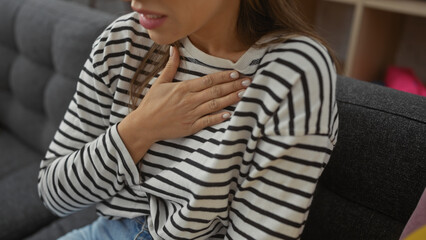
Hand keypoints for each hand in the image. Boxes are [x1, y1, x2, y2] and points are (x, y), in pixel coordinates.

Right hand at [118, 46, 250, 162]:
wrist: (144, 125)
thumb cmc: (152, 103)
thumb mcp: (160, 82)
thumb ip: (171, 66)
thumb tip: (174, 49)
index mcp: (183, 88)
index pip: (208, 80)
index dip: (223, 76)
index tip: (235, 73)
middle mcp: (189, 100)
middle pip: (215, 91)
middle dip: (233, 86)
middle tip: (248, 82)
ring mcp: (191, 114)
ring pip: (215, 105)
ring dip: (231, 99)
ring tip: (244, 94)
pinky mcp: (190, 127)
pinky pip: (208, 122)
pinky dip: (219, 118)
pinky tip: (230, 114)